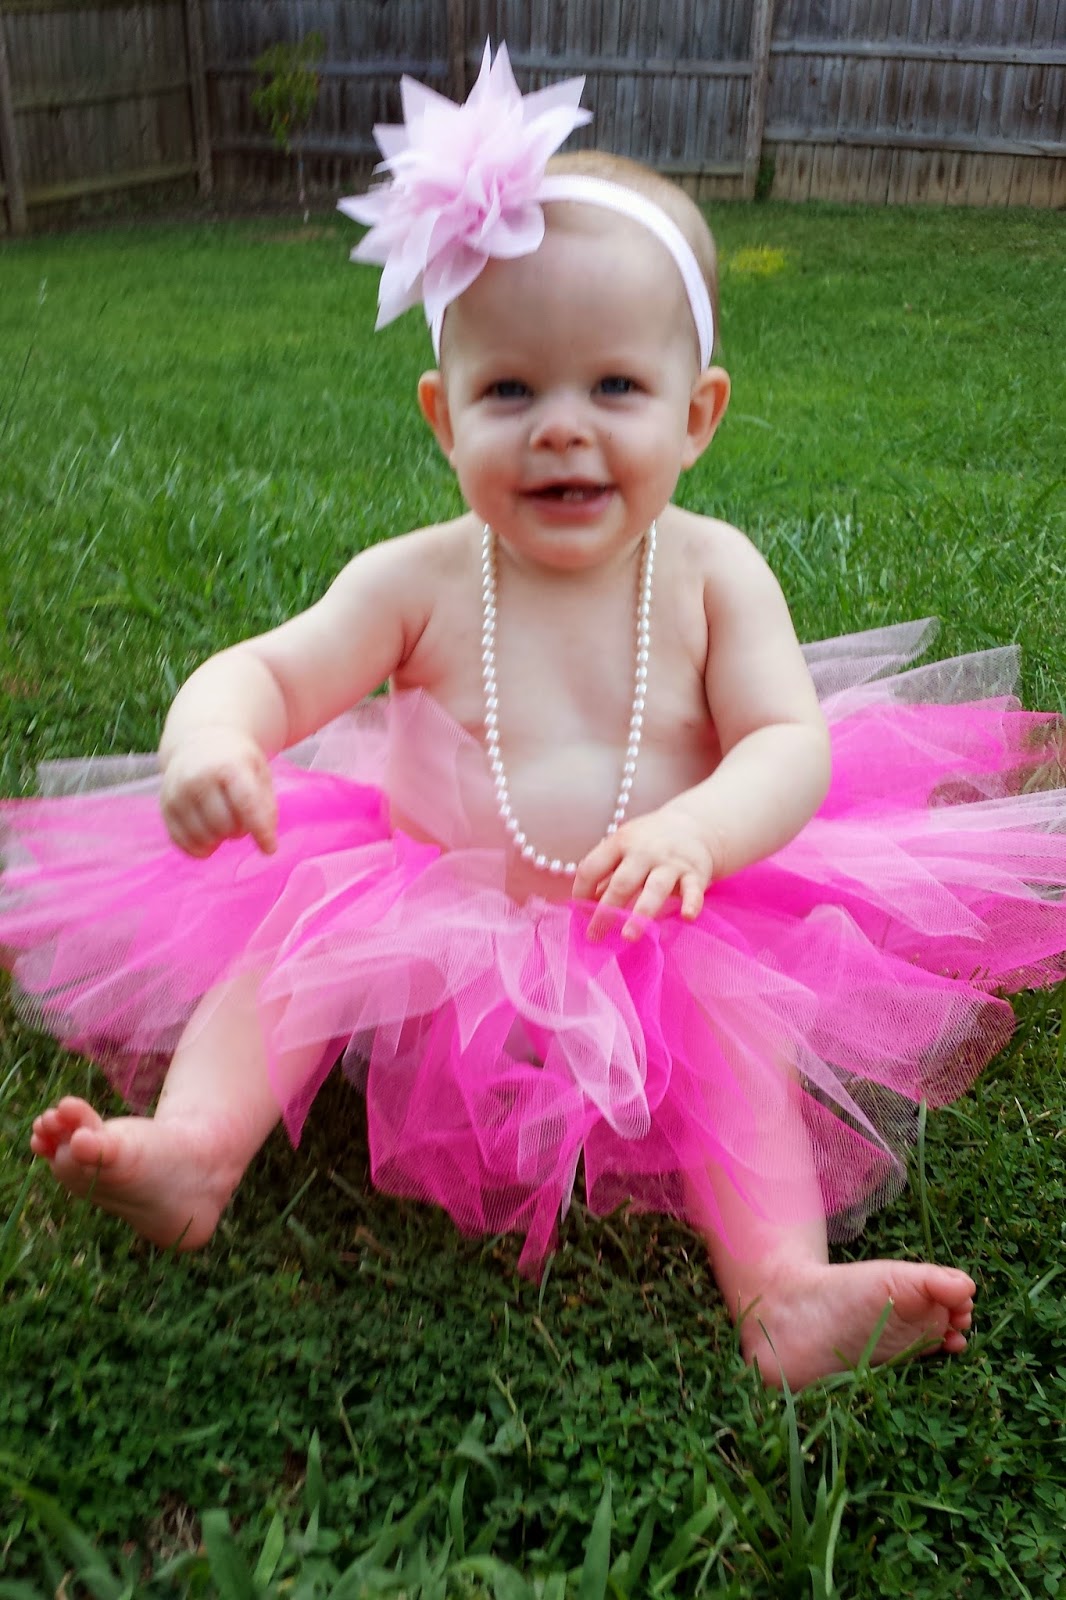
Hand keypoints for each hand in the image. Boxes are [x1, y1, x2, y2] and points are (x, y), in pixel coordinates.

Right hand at [159, 728, 277, 857]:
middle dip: (239, 830)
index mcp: (228, 765)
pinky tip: (208, 842)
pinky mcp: (166, 806)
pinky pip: (181, 840)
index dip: (260, 831)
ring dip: (220, 839)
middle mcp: (198, 777)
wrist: (199, 740)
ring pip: (203, 837)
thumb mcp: (259, 772)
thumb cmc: (236, 761)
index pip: (246, 804)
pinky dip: (198, 848)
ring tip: (225, 824)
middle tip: (242, 820)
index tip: (270, 849)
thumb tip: (266, 843)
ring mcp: (177, 792)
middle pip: (225, 825)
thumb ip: (266, 805)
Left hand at [572, 806, 714, 939]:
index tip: (580, 913)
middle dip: (606, 911)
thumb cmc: (649, 843)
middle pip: (621, 883)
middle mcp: (644, 852)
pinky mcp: (695, 873)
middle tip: (595, 935)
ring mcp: (670, 862)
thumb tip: (583, 907)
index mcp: (620, 843)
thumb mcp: (623, 848)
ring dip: (641, 913)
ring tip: (628, 936)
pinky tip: (687, 916)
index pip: (592, 868)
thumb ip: (605, 875)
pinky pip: (693, 890)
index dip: (582, 892)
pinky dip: (691, 903)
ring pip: (654, 889)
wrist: (693, 825)